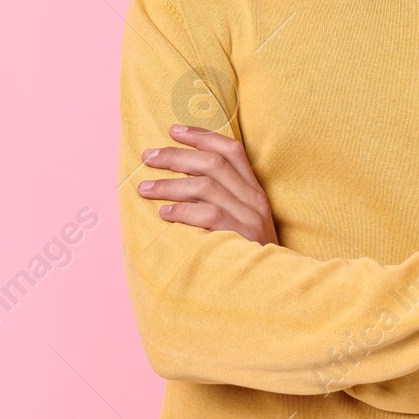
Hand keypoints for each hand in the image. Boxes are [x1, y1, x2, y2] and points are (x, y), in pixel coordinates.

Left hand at [137, 125, 278, 244]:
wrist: (273, 288)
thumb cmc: (247, 254)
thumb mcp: (242, 221)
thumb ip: (222, 199)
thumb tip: (182, 179)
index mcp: (255, 190)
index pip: (231, 150)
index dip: (202, 136)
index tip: (173, 130)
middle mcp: (255, 199)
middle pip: (213, 163)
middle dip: (177, 156)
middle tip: (148, 157)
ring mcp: (250, 218)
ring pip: (206, 186)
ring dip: (170, 185)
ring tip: (145, 189)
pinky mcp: (241, 237)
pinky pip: (209, 215)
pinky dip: (183, 211)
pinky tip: (165, 214)